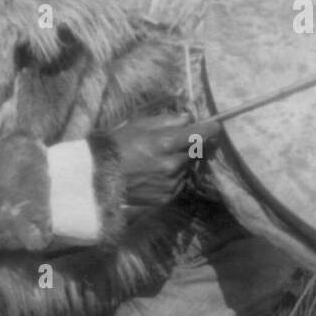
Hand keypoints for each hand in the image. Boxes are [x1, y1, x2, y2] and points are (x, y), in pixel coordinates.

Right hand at [102, 113, 219, 208]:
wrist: (99, 177)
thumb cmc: (118, 145)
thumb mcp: (140, 124)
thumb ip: (168, 120)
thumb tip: (189, 119)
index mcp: (166, 143)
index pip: (198, 135)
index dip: (209, 129)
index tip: (215, 127)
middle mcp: (172, 165)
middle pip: (194, 152)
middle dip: (189, 146)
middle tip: (173, 143)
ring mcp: (170, 183)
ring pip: (187, 168)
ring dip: (181, 162)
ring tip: (159, 160)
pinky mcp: (166, 197)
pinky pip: (179, 183)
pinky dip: (174, 177)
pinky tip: (156, 173)